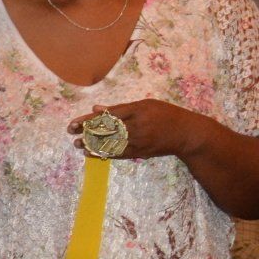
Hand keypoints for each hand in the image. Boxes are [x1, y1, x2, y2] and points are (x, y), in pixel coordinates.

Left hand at [66, 100, 206, 161]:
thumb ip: (121, 108)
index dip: (89, 119)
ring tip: (77, 144)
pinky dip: (103, 154)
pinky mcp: (141, 152)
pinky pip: (118, 154)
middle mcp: (137, 126)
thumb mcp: (146, 105)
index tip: (75, 122)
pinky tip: (91, 153)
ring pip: (110, 143)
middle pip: (107, 129)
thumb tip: (96, 108)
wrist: (187, 134)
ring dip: (92, 144)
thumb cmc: (166, 115)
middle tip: (71, 132)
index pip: (108, 115)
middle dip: (86, 131)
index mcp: (138, 110)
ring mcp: (139, 140)